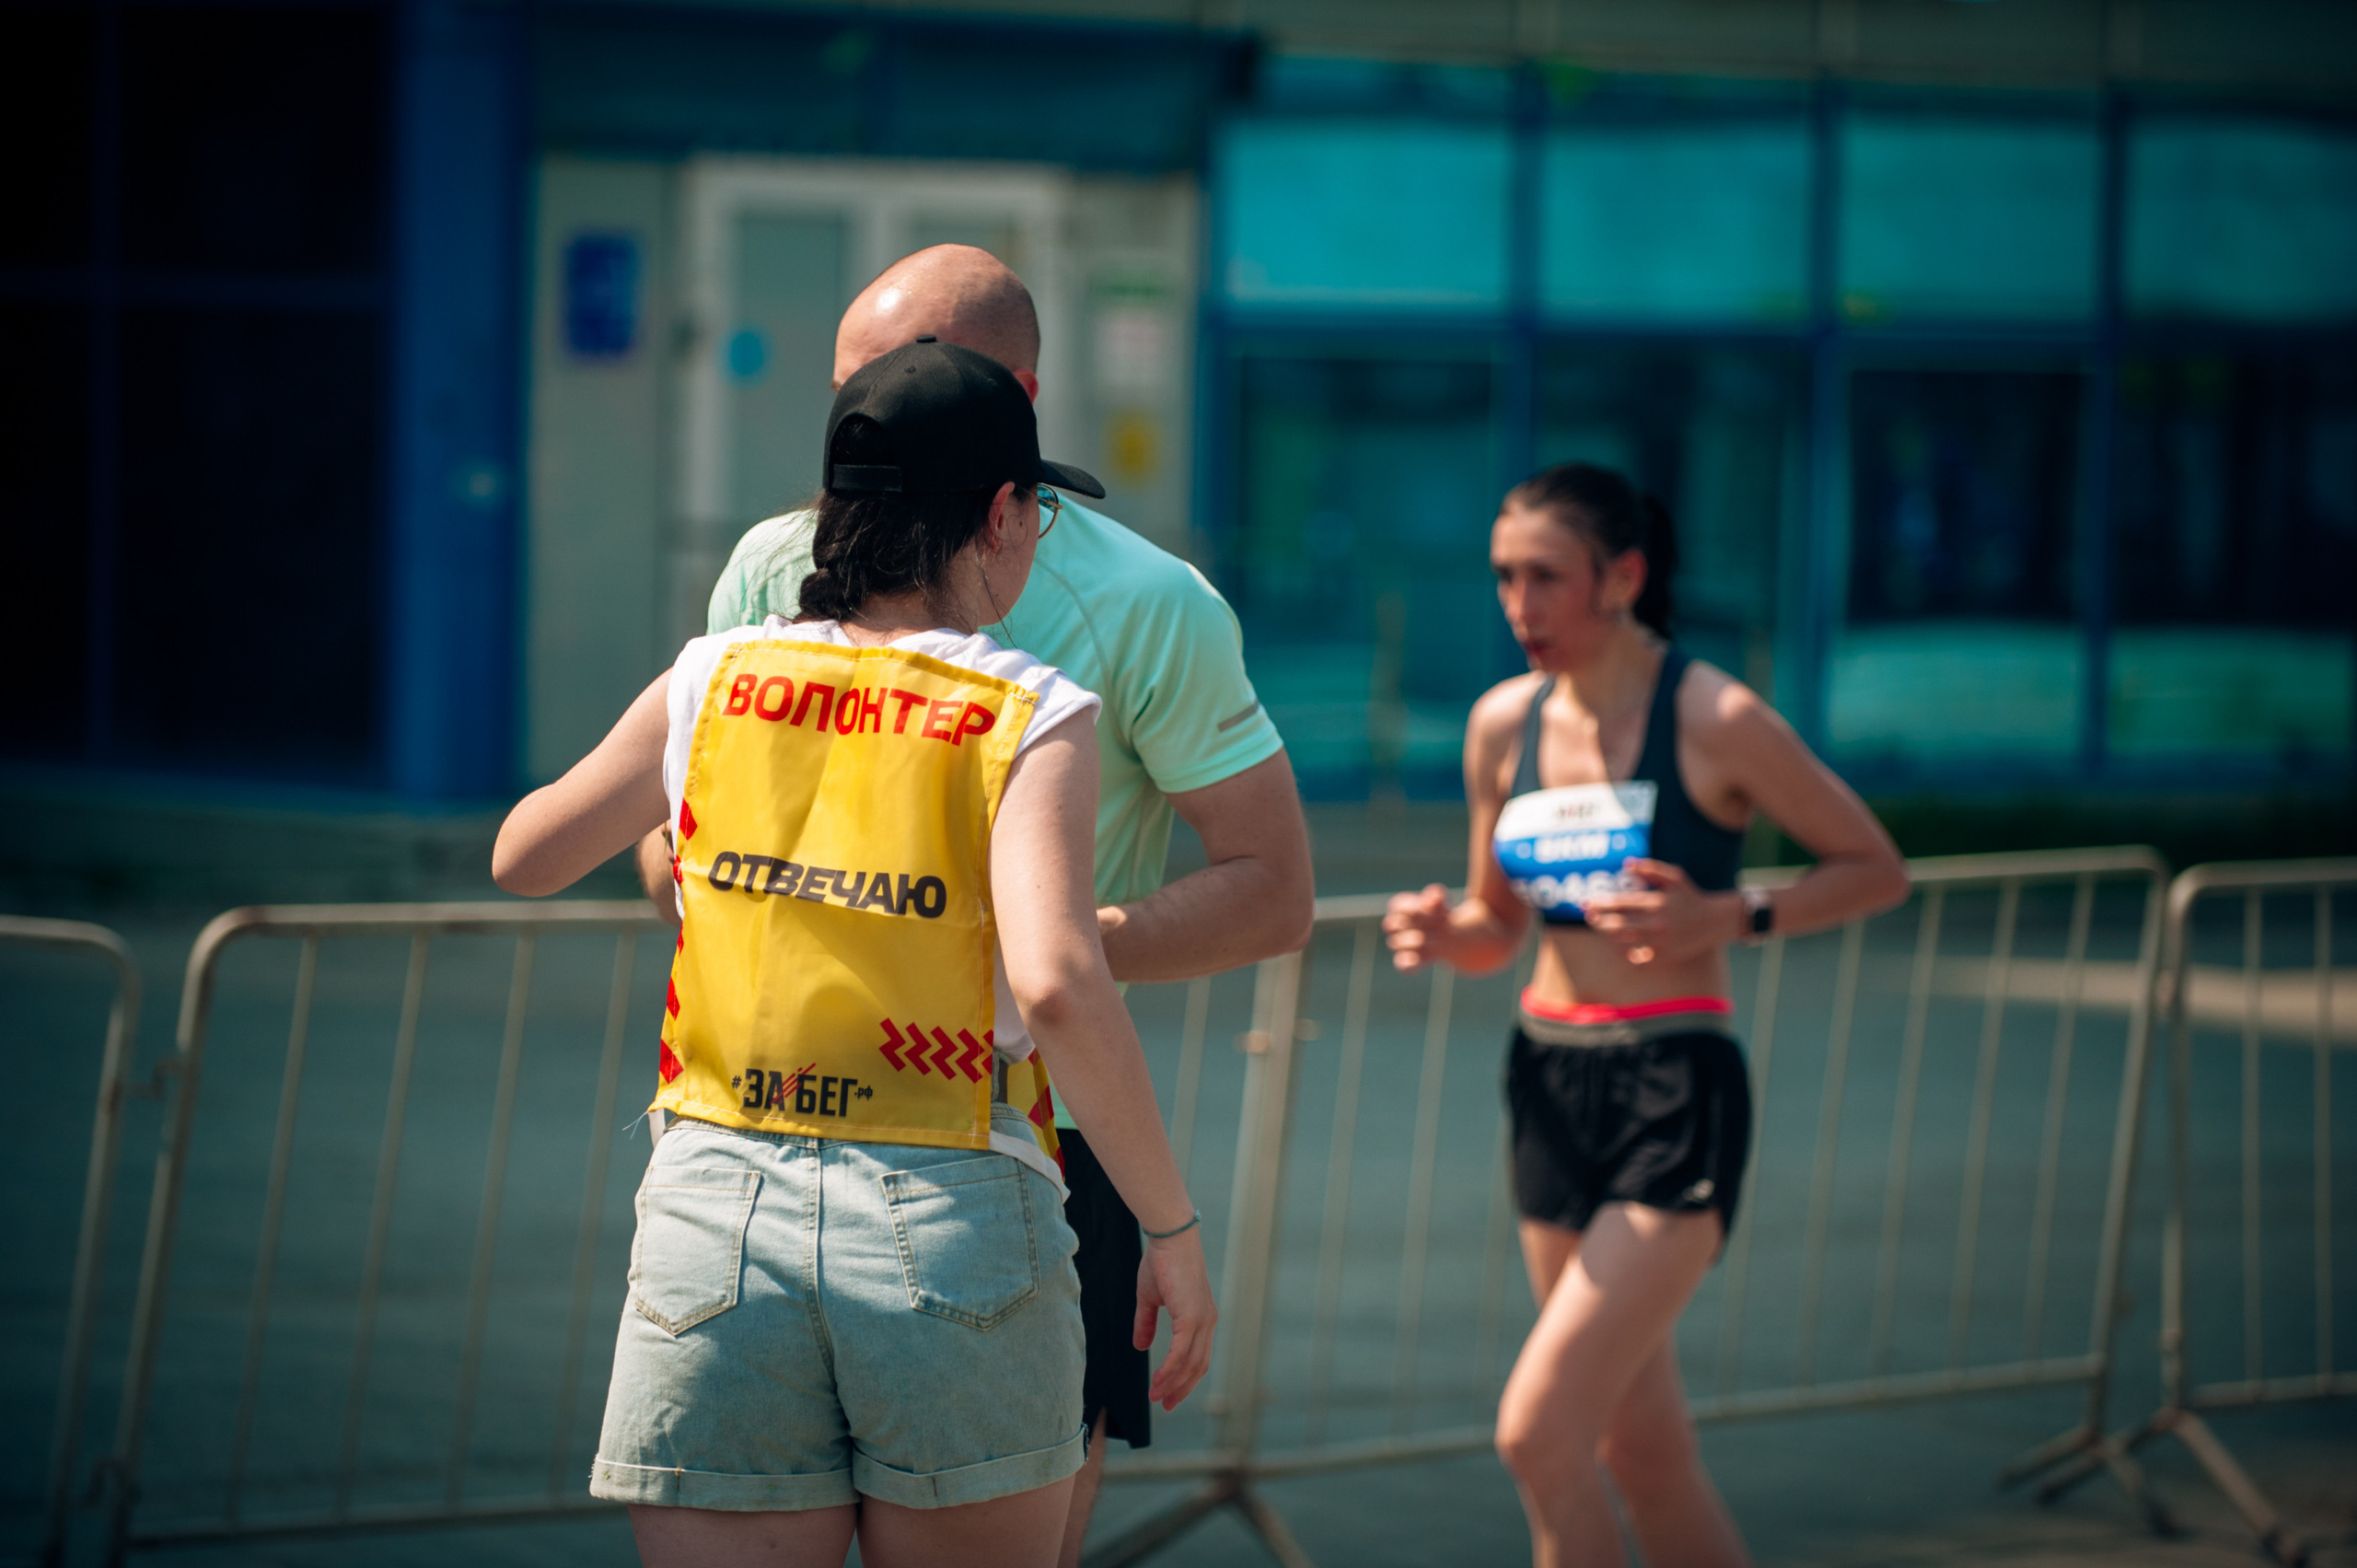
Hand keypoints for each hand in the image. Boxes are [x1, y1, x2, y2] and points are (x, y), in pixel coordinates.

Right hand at [1133, 1229, 1216, 1410]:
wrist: (1169, 1239)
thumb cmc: (1161, 1262)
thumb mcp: (1150, 1299)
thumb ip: (1146, 1324)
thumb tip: (1140, 1347)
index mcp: (1202, 1318)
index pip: (1197, 1357)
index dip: (1184, 1378)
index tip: (1169, 1394)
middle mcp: (1207, 1322)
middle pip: (1198, 1366)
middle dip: (1182, 1388)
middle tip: (1166, 1405)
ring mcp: (1202, 1320)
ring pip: (1190, 1363)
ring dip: (1173, 1383)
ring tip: (1157, 1397)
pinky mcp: (1192, 1317)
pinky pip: (1181, 1352)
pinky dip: (1169, 1369)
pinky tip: (1158, 1381)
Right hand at [1382, 883, 1454, 972]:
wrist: (1449, 937)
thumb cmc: (1440, 914)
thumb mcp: (1442, 902)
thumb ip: (1436, 896)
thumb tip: (1432, 900)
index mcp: (1401, 909)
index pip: (1397, 906)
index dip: (1412, 907)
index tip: (1430, 907)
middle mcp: (1396, 927)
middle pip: (1391, 924)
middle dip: (1407, 923)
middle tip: (1426, 924)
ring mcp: (1400, 946)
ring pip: (1395, 943)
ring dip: (1409, 940)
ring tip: (1421, 939)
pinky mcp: (1407, 963)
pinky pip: (1401, 965)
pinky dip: (1407, 963)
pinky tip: (1415, 959)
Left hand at [1582, 859, 1733, 965]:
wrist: (1716, 921)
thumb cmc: (1691, 896)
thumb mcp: (1675, 877)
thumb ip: (1650, 868)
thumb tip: (1626, 864)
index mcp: (1656, 902)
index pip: (1621, 903)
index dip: (1601, 903)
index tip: (1585, 903)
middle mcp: (1656, 922)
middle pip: (1619, 924)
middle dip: (1600, 920)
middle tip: (1589, 917)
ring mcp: (1660, 941)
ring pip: (1626, 941)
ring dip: (1610, 935)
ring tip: (1603, 928)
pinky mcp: (1665, 955)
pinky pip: (1639, 957)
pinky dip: (1628, 953)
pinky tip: (1621, 948)